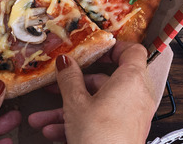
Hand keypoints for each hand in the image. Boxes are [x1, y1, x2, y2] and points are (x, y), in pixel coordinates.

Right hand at [27, 42, 156, 143]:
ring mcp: (133, 116)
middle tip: (59, 84)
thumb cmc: (99, 138)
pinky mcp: (126, 132)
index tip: (92, 49)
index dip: (112, 47)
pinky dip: (81, 121)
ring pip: (99, 103)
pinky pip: (103, 119)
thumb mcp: (75, 103)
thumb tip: (66, 62)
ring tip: (44, 117)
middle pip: (107, 80)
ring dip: (70, 108)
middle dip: (76, 85)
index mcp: (131, 80)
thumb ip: (69, 78)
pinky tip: (54, 131)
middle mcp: (137, 96)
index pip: (131, 51)